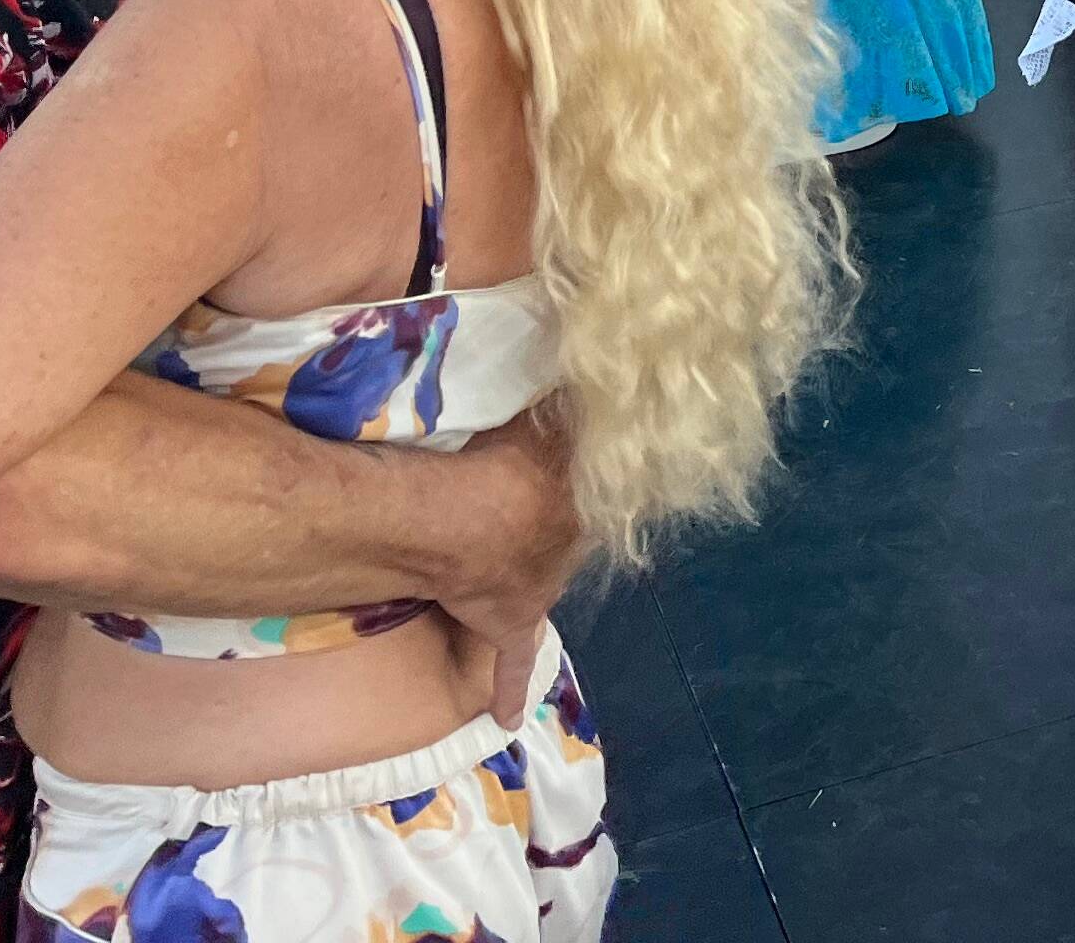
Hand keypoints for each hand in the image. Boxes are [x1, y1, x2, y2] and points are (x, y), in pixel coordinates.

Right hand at [431, 412, 587, 728]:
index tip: (591, 465)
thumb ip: (560, 396)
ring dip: (537, 570)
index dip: (591, 475)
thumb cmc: (507, 457)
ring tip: (525, 565)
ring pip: (549, 581)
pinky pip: (512, 663)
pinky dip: (512, 688)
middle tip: (535, 504)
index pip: (598, 485)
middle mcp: (571, 543)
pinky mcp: (510, 622)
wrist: (476, 519)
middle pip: (570, 530)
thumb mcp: (541, 416)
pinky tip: (509, 718)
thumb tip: (585, 356)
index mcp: (584, 496)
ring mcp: (543, 585)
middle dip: (561, 519)